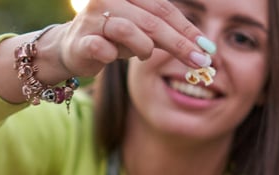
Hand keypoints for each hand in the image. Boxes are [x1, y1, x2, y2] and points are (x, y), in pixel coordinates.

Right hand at [48, 0, 211, 78]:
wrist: (72, 48)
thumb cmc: (114, 35)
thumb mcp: (143, 29)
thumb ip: (167, 30)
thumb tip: (204, 49)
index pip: (164, 8)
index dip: (187, 28)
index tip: (207, 48)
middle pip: (152, 20)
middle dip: (180, 44)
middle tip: (200, 62)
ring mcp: (92, 18)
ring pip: (129, 30)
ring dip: (144, 48)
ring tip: (144, 55)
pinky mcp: (81, 40)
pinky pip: (103, 48)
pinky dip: (114, 55)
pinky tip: (113, 56)